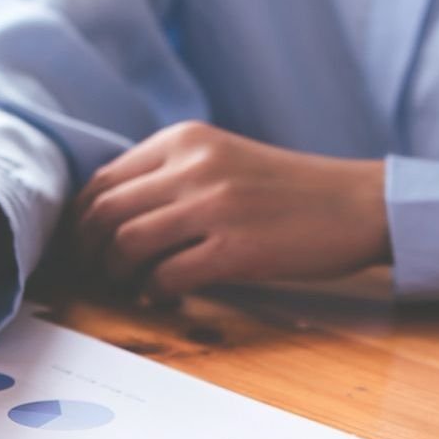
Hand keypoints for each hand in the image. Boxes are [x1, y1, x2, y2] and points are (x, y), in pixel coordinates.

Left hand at [71, 121, 388, 297]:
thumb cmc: (288, 191)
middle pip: (103, 212)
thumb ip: (170, 176)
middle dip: (86, 253)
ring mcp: (215, 206)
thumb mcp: (222, 160)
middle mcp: (194, 165)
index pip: (102, 179)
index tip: (81, 247)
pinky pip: (166, 276)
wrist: (358, 204)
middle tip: (94, 276)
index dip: (80, 221)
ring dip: (116, 276)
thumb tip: (108, 218)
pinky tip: (164, 299)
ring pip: (126, 244)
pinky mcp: (236, 248)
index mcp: (184, 139)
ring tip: (128, 288)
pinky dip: (154, 294)